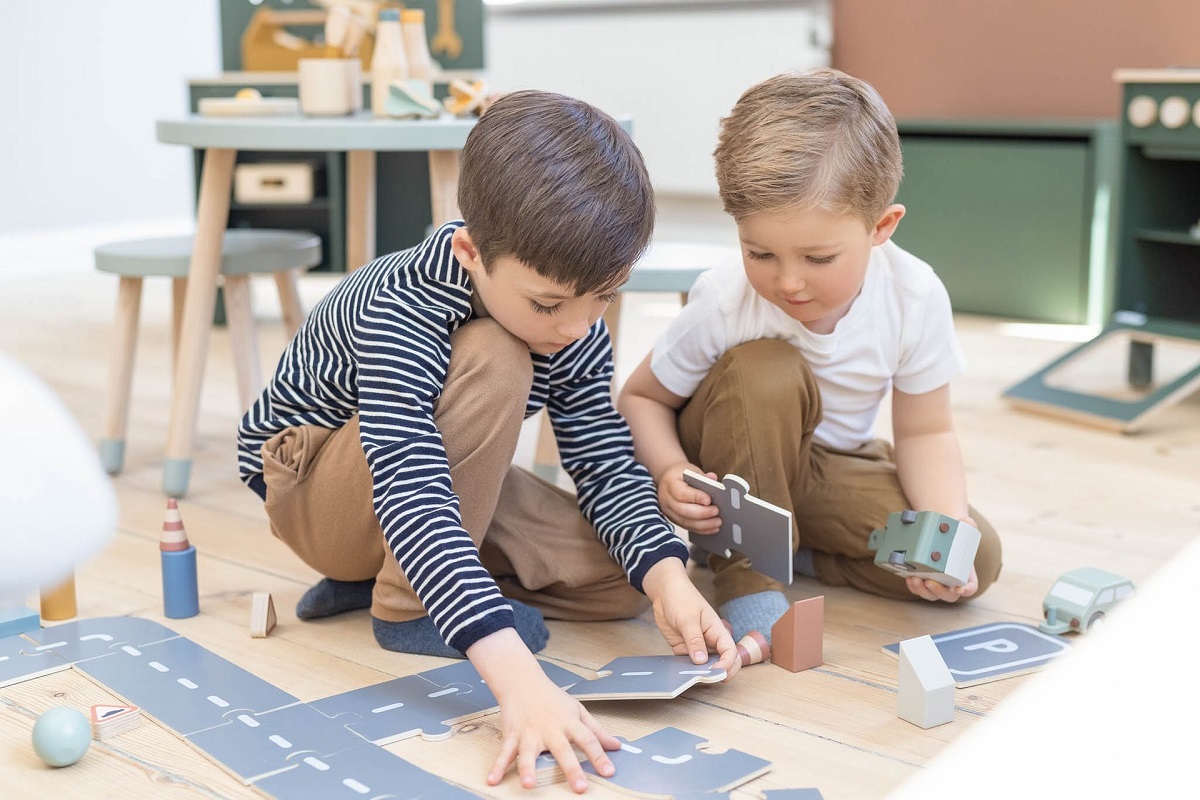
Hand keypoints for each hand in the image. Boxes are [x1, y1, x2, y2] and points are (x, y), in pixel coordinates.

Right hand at [472, 630, 617, 792]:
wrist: (522, 682)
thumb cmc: (552, 699)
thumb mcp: (578, 711)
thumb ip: (597, 730)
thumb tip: (617, 746)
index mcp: (569, 723)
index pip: (588, 739)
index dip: (599, 756)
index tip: (609, 772)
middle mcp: (550, 729)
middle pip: (562, 749)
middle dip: (571, 768)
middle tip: (580, 787)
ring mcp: (529, 733)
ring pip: (528, 753)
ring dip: (527, 769)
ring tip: (529, 785)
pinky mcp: (512, 736)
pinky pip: (504, 753)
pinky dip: (497, 767)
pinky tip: (492, 780)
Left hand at [642, 559, 738, 676]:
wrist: (666, 592)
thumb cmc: (682, 598)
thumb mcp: (688, 618)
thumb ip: (694, 640)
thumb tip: (701, 660)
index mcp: (718, 631)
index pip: (730, 652)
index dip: (728, 664)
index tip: (718, 672)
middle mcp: (711, 641)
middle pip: (723, 663)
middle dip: (720, 673)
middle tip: (708, 680)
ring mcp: (698, 647)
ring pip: (706, 667)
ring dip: (702, 674)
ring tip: (692, 678)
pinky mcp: (684, 650)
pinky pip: (689, 664)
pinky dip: (687, 671)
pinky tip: (681, 674)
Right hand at [656, 463, 720, 532]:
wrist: (668, 479)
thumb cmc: (681, 475)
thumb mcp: (691, 470)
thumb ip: (702, 476)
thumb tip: (714, 480)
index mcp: (669, 483)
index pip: (681, 493)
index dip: (695, 497)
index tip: (709, 500)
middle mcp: (666, 499)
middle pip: (683, 510)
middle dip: (702, 513)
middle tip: (716, 511)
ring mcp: (668, 511)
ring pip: (685, 522)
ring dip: (703, 524)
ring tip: (717, 522)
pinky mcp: (674, 519)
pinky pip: (687, 527)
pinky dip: (701, 529)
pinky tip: (712, 528)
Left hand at [905, 515, 978, 601]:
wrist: (940, 534)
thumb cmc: (955, 535)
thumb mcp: (965, 527)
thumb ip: (968, 524)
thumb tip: (964, 521)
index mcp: (966, 574)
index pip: (970, 587)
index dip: (966, 590)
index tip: (959, 588)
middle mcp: (952, 582)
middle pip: (949, 595)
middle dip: (939, 591)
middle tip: (930, 582)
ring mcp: (937, 583)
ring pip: (931, 594)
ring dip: (922, 590)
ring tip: (914, 578)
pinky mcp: (923, 580)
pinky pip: (918, 589)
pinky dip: (913, 586)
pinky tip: (908, 577)